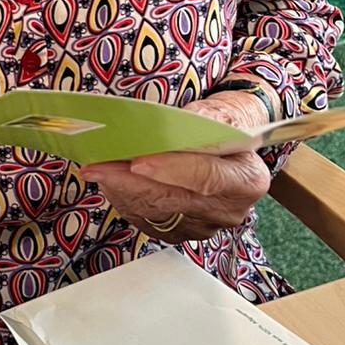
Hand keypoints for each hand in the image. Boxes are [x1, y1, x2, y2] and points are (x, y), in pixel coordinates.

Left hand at [78, 91, 271, 244]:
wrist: (231, 147)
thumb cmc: (225, 126)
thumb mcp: (227, 113)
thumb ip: (209, 118)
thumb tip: (183, 120)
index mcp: (247, 181)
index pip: (205, 178)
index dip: (170, 170)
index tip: (138, 161)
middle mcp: (228, 210)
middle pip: (171, 198)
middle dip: (129, 180)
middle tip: (98, 165)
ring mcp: (204, 225)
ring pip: (153, 211)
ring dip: (120, 189)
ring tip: (98, 168)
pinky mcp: (182, 232)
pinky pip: (146, 219)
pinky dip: (124, 199)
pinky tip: (111, 181)